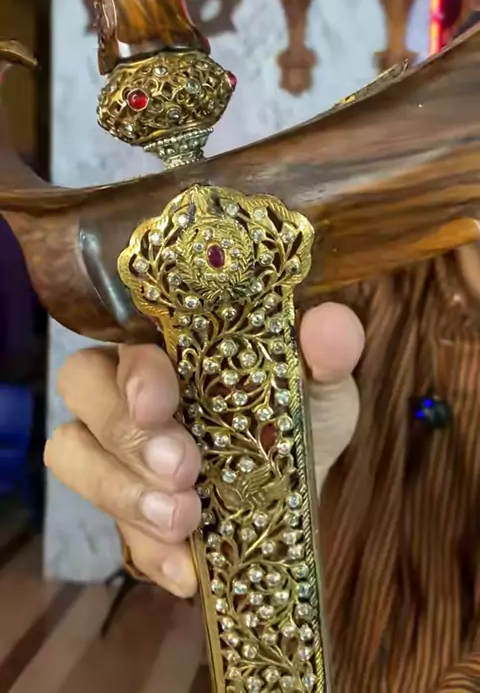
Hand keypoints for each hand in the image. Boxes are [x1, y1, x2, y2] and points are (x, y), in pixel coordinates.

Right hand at [44, 302, 363, 597]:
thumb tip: (331, 325)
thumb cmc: (299, 413)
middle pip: (81, 388)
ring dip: (122, 491)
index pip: (126, 336)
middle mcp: (131, 387)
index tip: (161, 403)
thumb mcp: (323, 381)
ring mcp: (119, 450)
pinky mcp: (127, 511)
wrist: (304, 484)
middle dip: (125, 433)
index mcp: (172, 342)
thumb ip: (328, 350)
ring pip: (72, 453)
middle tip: (181, 470)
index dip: (134, 371)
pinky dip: (147, 551)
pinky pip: (111, 530)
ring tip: (184, 520)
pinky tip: (187, 570)